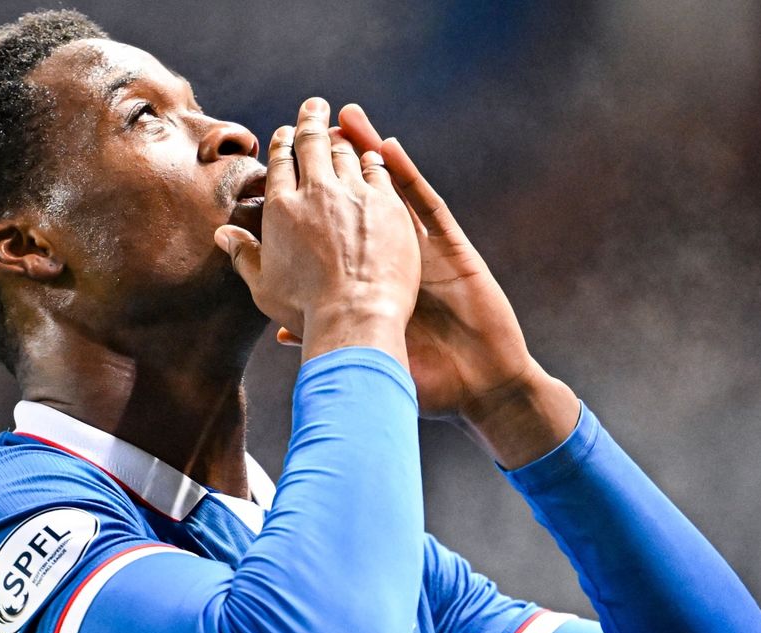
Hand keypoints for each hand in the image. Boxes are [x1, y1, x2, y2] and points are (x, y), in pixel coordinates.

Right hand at [216, 97, 419, 364]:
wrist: (355, 318)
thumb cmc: (306, 309)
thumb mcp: (263, 286)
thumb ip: (243, 255)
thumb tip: (222, 234)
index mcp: (281, 208)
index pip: (279, 162)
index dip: (282, 142)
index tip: (284, 132)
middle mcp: (315, 191)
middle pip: (311, 143)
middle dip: (311, 120)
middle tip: (313, 105)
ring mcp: (354, 193)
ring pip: (346, 152)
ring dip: (341, 137)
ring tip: (341, 129)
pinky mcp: (387, 203)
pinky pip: (378, 169)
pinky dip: (372, 158)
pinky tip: (372, 155)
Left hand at [279, 104, 578, 465]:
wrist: (478, 386)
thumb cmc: (426, 379)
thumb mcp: (371, 354)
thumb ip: (328, 335)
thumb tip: (281, 332)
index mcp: (373, 280)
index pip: (337, 230)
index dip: (314, 199)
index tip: (284, 168)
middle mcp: (395, 258)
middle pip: (358, 198)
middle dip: (336, 162)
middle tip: (306, 123)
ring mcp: (423, 249)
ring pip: (390, 192)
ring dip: (368, 153)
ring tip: (344, 118)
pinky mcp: (450, 248)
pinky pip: (426, 207)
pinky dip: (406, 178)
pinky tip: (387, 151)